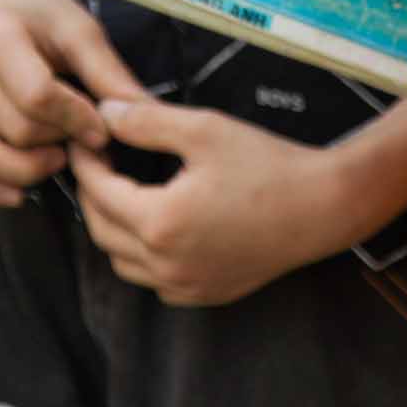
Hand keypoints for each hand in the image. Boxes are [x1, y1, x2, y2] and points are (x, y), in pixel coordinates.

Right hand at [0, 0, 145, 207]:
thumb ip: (109, 73)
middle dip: (58, 143)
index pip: (38, 96)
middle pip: (16, 131)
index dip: (77, 120)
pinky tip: (22, 190)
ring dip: (29, 170)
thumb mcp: (79, 30)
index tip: (102, 128)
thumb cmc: (40, 12)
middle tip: (81, 139)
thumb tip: (146, 115)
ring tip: (57, 157)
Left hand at [66, 97, 343, 305]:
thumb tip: (104, 112)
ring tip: (125, 190)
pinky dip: (142, 255)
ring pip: (122, 261)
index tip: (82, 139)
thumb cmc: (267, 163)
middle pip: (101, 230)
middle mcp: (164, 264)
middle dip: (94, 194)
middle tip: (100, 161)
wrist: (323, 207)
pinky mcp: (204, 294)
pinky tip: (160, 225)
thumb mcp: (204, 130)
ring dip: (114, 227)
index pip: (98, 192)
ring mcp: (185, 286)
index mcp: (159, 222)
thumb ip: (147, 122)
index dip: (85, 163)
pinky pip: (153, 280)